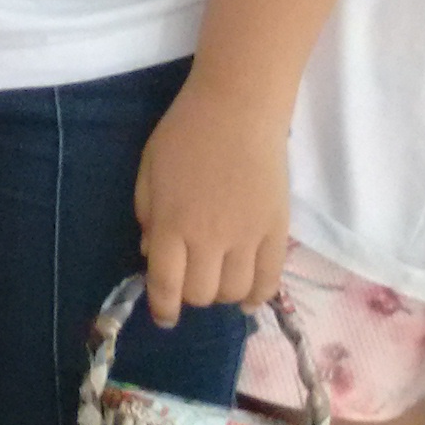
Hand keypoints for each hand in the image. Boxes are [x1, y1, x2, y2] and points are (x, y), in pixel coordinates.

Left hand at [133, 85, 290, 325]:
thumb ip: (147, 214)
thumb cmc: (185, 132)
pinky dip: (257, 295)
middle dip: (190, 296)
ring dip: (222, 295)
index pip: (165, 284)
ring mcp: (247, 236)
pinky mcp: (277, 230)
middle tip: (190, 282)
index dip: (163, 308)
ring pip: (234, 292)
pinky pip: (270, 280)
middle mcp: (208, 237)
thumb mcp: (149, 170)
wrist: (238, 108)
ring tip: (218, 281)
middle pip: (200, 294)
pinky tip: (248, 295)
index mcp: (171, 223)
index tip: (164, 317)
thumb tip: (150, 252)